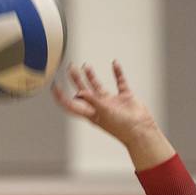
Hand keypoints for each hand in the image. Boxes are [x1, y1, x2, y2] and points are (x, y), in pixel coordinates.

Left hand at [52, 62, 169, 159]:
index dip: (62, 97)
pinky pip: (120, 82)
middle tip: (71, 68)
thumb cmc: (122, 127)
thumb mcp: (103, 113)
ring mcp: (112, 102)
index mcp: (92, 113)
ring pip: (99, 86)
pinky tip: (114, 64)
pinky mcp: (124, 98)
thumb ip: (91, 100)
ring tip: (86, 66)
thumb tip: (78, 93)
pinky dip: (118, 73)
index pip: (72, 105)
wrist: (141, 130)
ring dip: (92, 76)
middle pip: (84, 92)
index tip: (54, 86)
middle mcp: (100, 107)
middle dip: (76, 80)